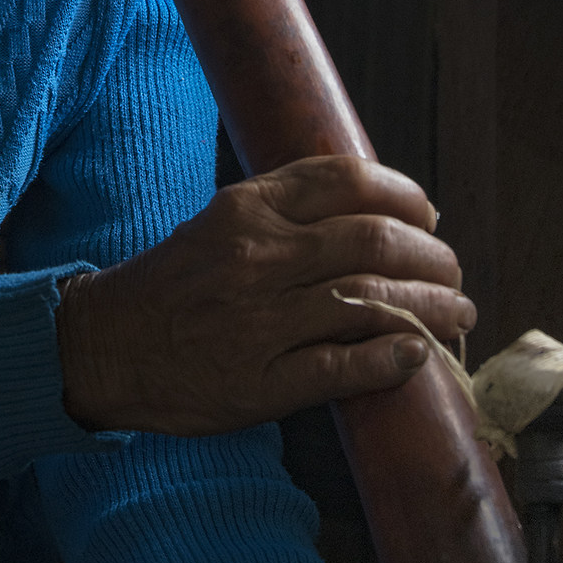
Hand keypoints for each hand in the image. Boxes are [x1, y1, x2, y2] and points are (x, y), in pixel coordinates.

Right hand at [55, 154, 473, 433]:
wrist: (105, 345)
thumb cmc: (173, 282)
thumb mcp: (221, 221)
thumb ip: (287, 210)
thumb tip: (372, 209)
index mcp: (248, 208)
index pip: (346, 180)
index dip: (403, 194)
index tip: (429, 213)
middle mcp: (259, 257)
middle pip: (373, 241)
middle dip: (431, 256)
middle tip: (454, 270)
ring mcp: (260, 321)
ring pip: (370, 303)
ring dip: (430, 308)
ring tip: (457, 312)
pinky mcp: (259, 382)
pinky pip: (342, 368)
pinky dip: (388, 360)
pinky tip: (415, 356)